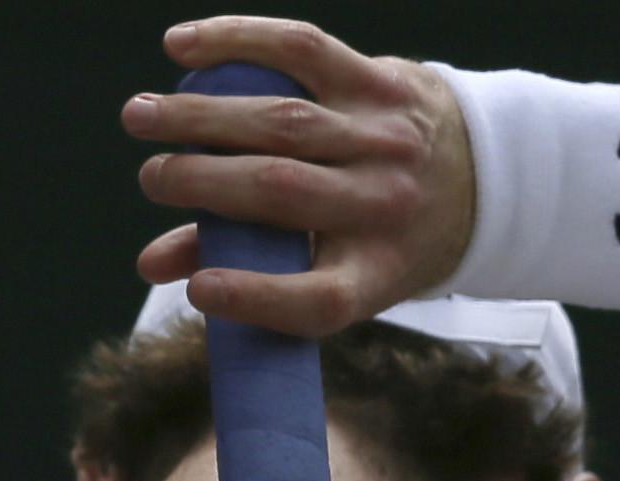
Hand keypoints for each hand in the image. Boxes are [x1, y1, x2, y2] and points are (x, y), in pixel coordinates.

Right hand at [126, 16, 475, 337]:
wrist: (479, 177)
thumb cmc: (378, 234)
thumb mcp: (338, 265)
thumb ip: (247, 263)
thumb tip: (153, 266)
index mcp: (379, 271)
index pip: (320, 300)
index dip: (258, 299)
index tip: (198, 290)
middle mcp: (387, 204)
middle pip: (283, 190)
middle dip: (200, 182)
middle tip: (149, 179)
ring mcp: (386, 137)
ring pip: (282, 119)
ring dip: (200, 115)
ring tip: (140, 116)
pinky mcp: (380, 79)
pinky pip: (301, 49)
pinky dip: (236, 42)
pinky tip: (182, 48)